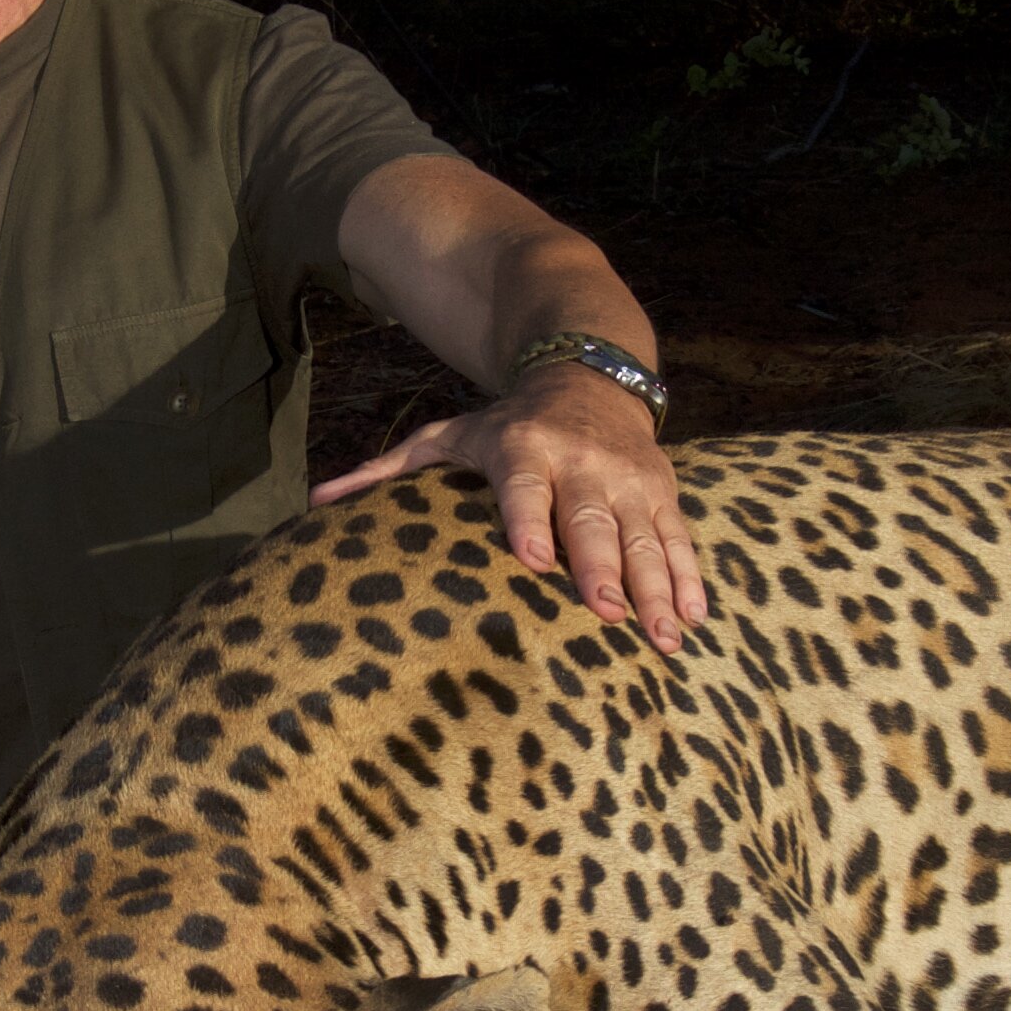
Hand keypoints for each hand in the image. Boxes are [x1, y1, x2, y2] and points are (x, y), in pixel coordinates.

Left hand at [312, 365, 707, 651]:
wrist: (589, 372)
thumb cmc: (506, 424)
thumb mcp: (447, 435)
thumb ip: (386, 472)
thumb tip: (315, 503)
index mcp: (523, 448)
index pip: (525, 487)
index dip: (529, 520)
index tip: (533, 562)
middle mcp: (580, 462)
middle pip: (591, 520)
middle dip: (599, 567)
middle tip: (605, 615)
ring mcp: (627, 478)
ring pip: (643, 537)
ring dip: (656, 587)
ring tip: (663, 637)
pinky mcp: (662, 490)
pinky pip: (679, 537)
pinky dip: (689, 577)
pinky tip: (695, 617)